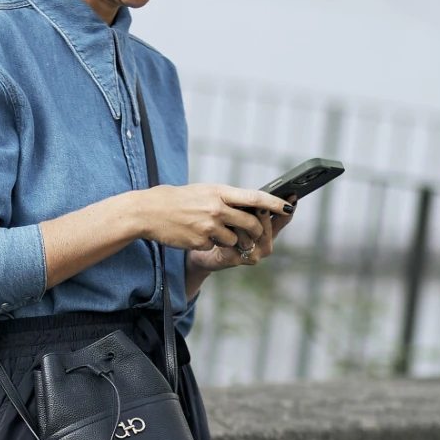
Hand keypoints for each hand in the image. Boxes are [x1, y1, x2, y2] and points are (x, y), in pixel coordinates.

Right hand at [136, 183, 291, 258]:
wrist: (149, 211)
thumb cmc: (178, 200)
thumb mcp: (204, 192)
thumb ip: (227, 199)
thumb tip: (252, 206)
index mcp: (220, 192)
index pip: (255, 198)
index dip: (274, 203)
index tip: (289, 205)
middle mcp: (217, 208)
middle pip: (251, 223)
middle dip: (256, 231)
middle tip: (252, 233)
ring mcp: (209, 226)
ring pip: (235, 240)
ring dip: (229, 240)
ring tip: (212, 232)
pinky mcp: (200, 241)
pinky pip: (215, 247)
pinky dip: (209, 244)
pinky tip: (195, 236)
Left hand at [179, 193, 297, 290]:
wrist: (198, 246)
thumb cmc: (217, 225)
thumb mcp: (235, 210)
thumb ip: (249, 205)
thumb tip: (261, 195)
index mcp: (267, 230)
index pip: (282, 219)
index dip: (287, 208)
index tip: (292, 197)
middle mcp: (264, 244)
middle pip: (269, 226)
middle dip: (262, 215)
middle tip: (259, 206)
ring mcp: (253, 253)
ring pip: (255, 234)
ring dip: (242, 223)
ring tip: (230, 218)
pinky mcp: (238, 259)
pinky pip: (239, 242)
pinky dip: (230, 233)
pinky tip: (221, 230)